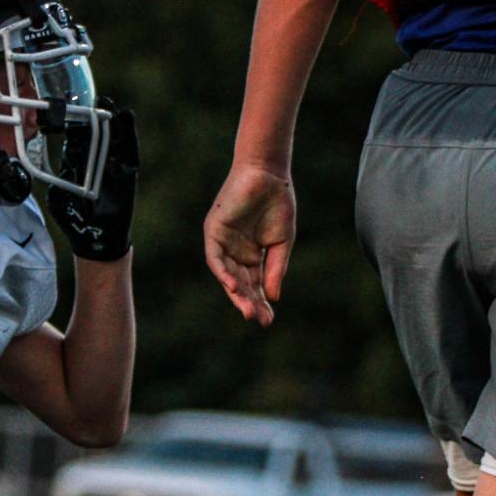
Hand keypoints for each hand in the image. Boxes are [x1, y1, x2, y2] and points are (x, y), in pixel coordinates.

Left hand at [48, 104, 138, 261]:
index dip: (72, 120)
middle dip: (92, 114)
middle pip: (95, 130)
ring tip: (107, 101)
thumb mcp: (57, 198)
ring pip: (113, 135)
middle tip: (88, 96)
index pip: (75, 135)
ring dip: (111, 117)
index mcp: (76, 162)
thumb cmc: (73, 219)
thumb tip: (50, 164)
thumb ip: (56, 179)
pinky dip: (129, 132)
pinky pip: (130, 148)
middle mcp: (95, 159)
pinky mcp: (128, 171)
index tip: (66, 105)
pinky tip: (127, 117)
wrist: (95, 239)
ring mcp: (113, 163)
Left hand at [203, 163, 295, 327]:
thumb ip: (275, 269)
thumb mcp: (281, 242)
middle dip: (249, 302)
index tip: (269, 320)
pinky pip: (215, 258)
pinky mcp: (214, 232)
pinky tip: (232, 286)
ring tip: (248, 309)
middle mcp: (235, 253)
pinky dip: (222, 272)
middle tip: (259, 319)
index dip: (261, 302)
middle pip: (240, 284)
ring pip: (227, 275)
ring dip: (236, 293)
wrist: (268, 175)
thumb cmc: (278, 203)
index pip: (254, 285)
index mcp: (252, 256)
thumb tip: (273, 297)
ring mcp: (223, 244)